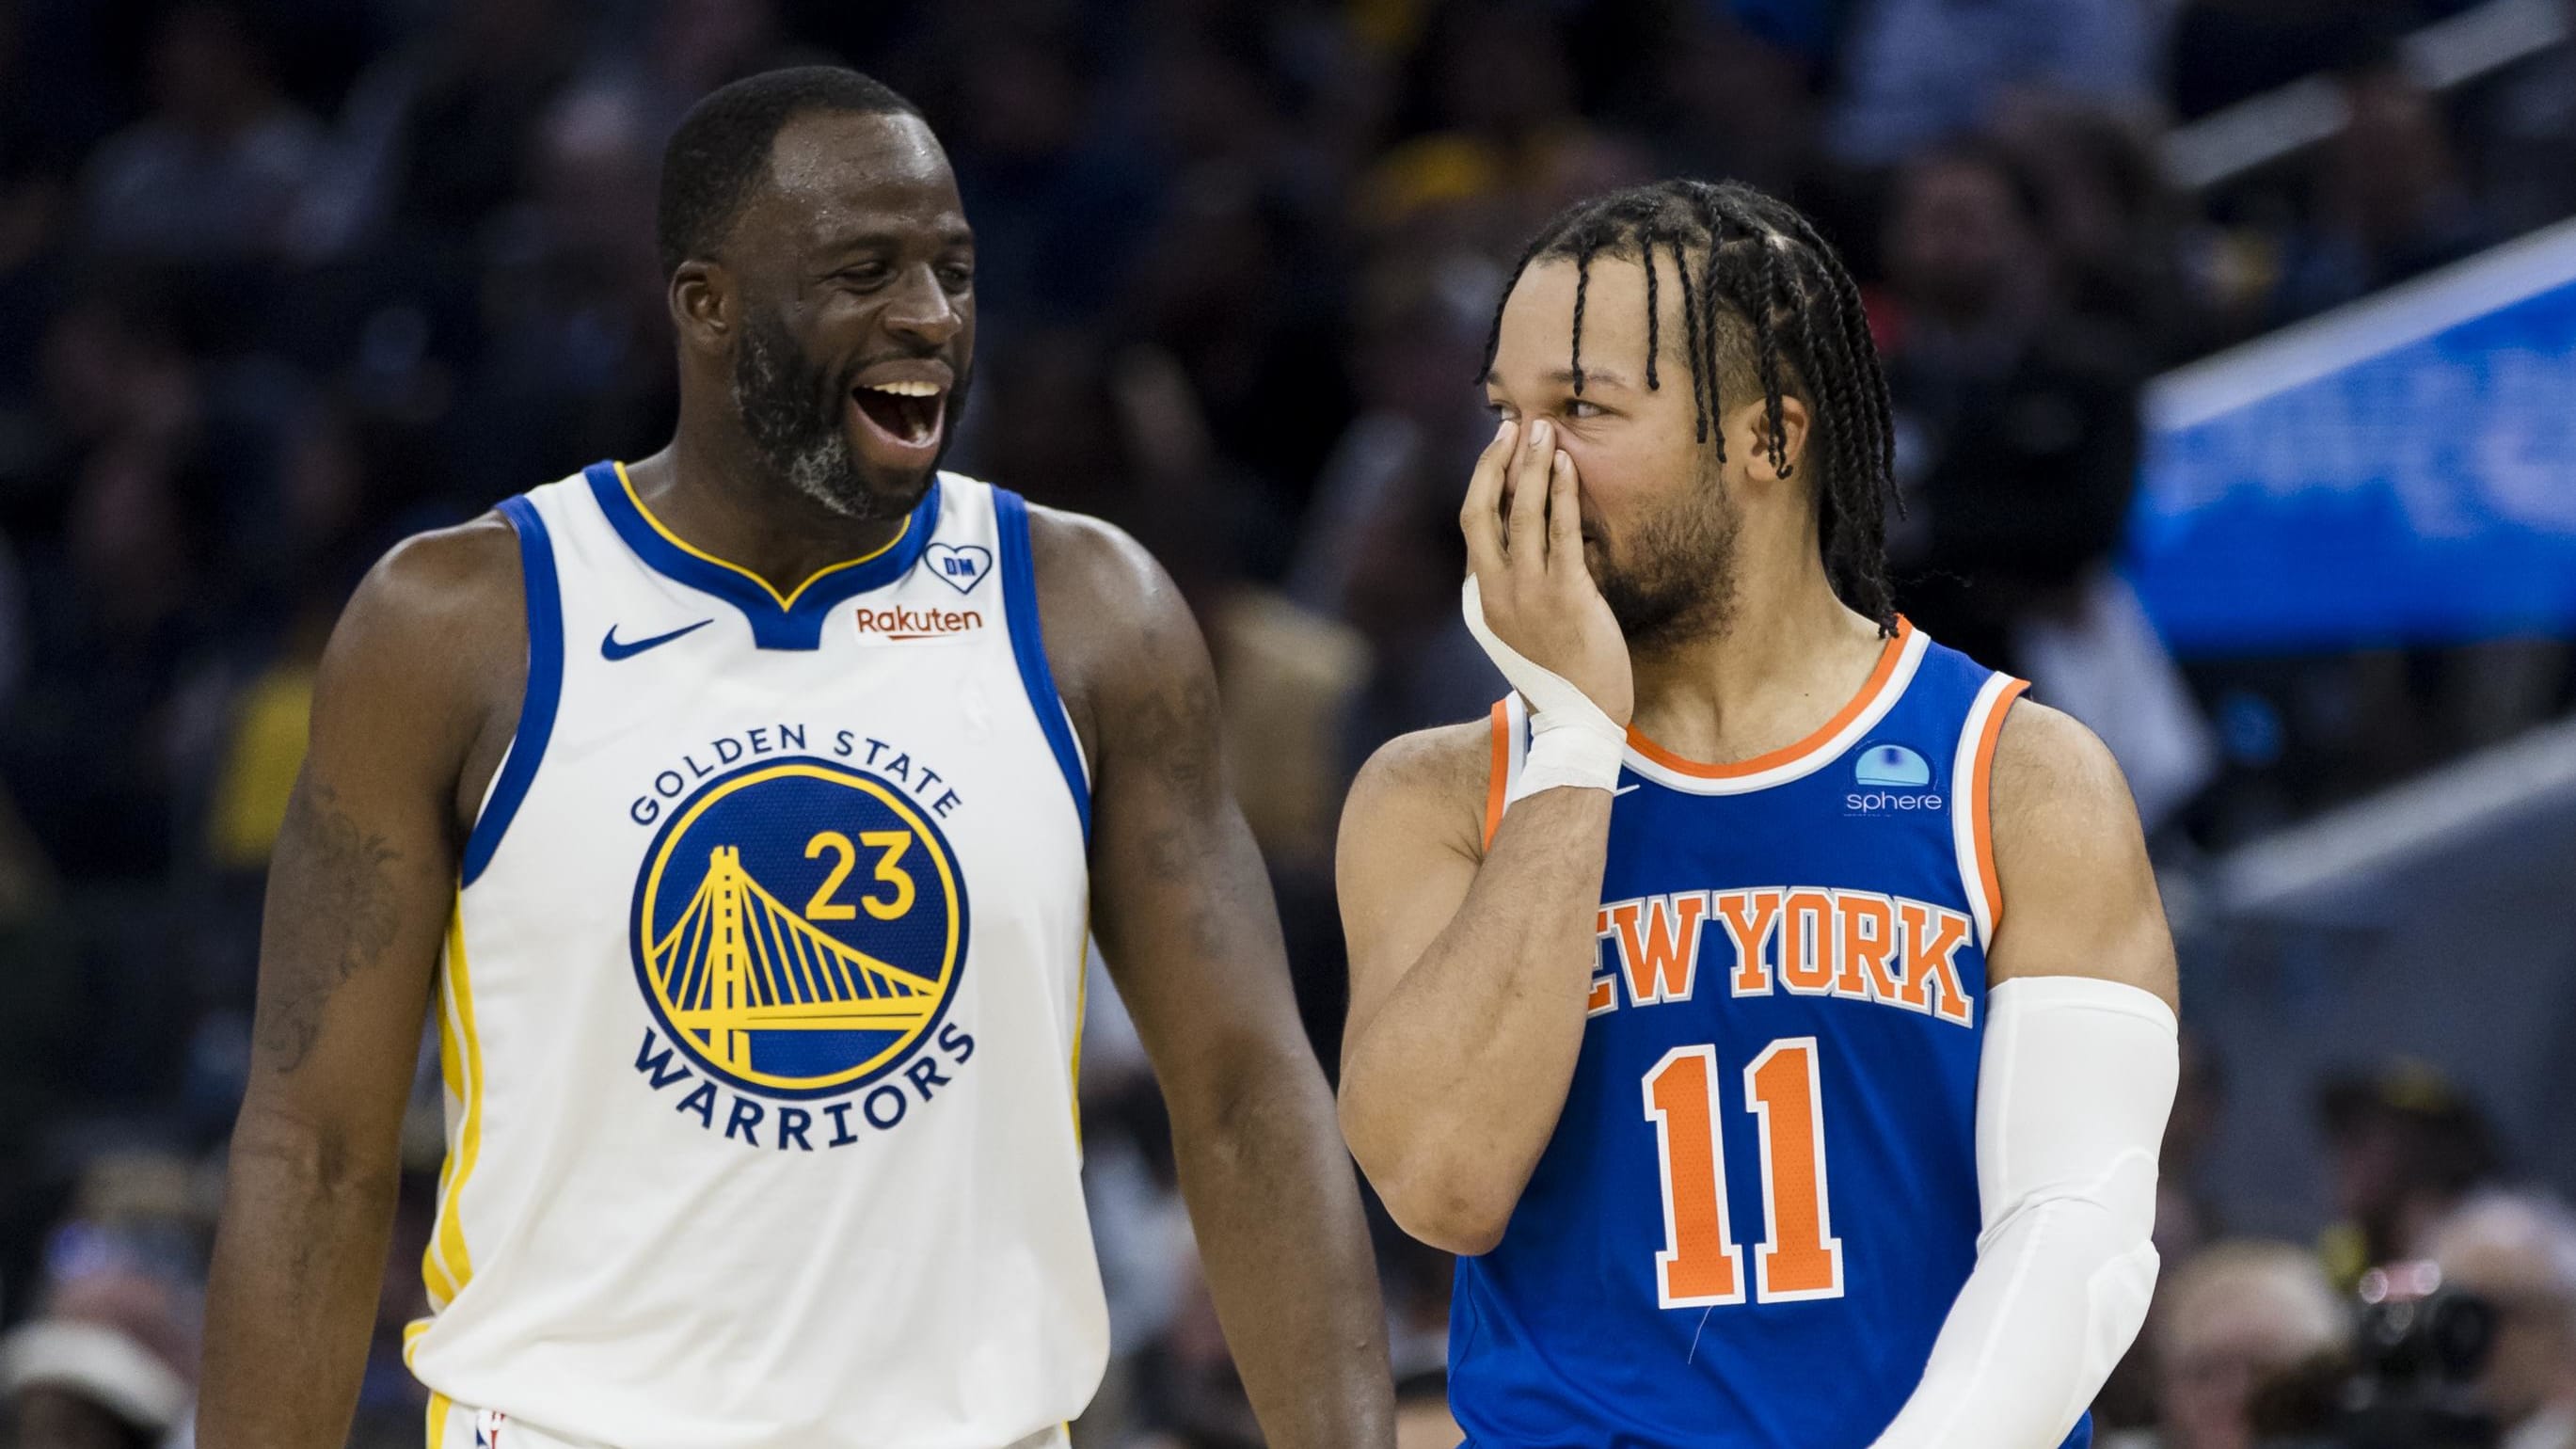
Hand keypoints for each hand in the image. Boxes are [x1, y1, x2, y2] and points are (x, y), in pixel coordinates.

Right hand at [1460, 419, 1632, 726]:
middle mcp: (1495, 591)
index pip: (1473, 525)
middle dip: (1495, 463)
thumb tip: (1528, 539)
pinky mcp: (1566, 595)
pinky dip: (1561, 494)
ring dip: (1530, 466)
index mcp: (1480, 597)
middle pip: (1481, 511)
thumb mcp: (1520, 628)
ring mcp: (1528, 593)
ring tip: (1542, 430)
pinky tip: (1566, 466)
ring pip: (1521, 514)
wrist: (1578, 721)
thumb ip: (1514, 587)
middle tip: (1512, 426)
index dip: (1484, 479)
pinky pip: (1561, 532)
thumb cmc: (1558, 673)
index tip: (1499, 447)